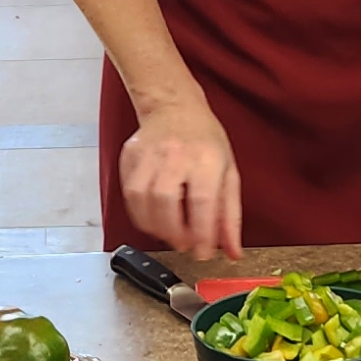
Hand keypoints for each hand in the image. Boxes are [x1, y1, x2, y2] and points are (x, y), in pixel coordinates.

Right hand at [118, 93, 242, 257]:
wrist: (175, 107)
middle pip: (166, 202)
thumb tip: (232, 252)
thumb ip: (230, 216)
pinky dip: (139, 214)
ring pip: (142, 199)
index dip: (201, 234)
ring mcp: (148, 154)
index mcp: (206, 159)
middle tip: (184, 244)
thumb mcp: (228, 173)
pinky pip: (128, 194)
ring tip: (168, 233)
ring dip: (154, 226)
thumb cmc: (205, 141)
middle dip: (173, 232)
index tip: (202, 253)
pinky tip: (152, 218)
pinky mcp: (130, 157)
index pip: (202, 202)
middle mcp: (175, 155)